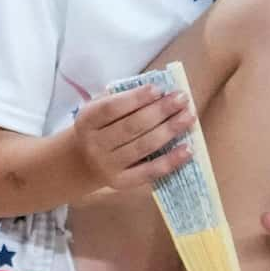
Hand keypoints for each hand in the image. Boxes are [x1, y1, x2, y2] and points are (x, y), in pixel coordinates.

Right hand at [64, 84, 194, 193]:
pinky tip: (187, 149)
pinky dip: (170, 161)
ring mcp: (108, 165)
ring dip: (169, 131)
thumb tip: (156, 89)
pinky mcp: (122, 182)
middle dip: (160, 111)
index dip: (135, 99)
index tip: (158, 89)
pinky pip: (149, 171)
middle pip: (131, 127)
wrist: (80, 162)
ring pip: (143, 147)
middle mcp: (95, 144)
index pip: (111, 108)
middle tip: (182, 99)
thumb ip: (119, 98)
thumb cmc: (97, 128)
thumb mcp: (96, 109)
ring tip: (189, 117)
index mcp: (86, 121)